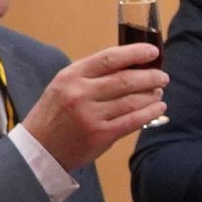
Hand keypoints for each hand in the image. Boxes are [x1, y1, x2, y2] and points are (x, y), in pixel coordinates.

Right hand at [23, 42, 167, 170]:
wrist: (38, 149)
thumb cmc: (53, 114)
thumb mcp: (63, 86)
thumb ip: (91, 76)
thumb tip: (129, 66)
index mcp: (72, 76)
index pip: (109, 58)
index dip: (135, 53)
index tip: (152, 52)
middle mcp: (81, 93)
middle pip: (125, 80)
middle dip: (150, 77)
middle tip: (162, 76)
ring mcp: (91, 115)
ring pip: (132, 101)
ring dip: (151, 95)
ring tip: (159, 92)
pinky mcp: (100, 135)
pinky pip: (132, 121)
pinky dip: (149, 113)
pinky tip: (158, 108)